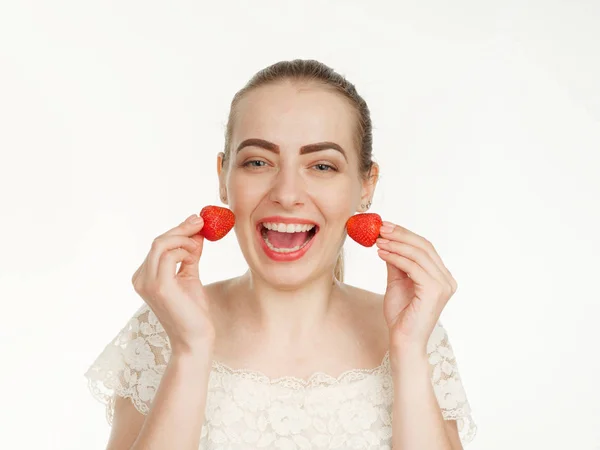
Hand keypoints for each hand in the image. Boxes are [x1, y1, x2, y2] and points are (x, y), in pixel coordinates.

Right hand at [131, 214, 215, 355]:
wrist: (195, 339)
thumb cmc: (193, 311)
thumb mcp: (190, 275)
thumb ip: (189, 254)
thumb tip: (197, 231)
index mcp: (144, 276)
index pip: (158, 245)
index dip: (178, 231)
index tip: (198, 222)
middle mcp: (140, 278)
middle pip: (159, 241)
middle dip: (182, 229)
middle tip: (202, 221)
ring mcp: (146, 283)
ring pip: (161, 245)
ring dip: (185, 239)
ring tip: (200, 245)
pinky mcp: (159, 287)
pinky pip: (169, 256)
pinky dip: (184, 251)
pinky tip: (194, 257)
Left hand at [376, 221, 457, 353]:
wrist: (403, 341)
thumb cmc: (401, 315)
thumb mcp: (397, 282)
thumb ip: (397, 263)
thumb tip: (387, 241)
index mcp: (441, 276)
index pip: (425, 247)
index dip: (405, 234)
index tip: (385, 226)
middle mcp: (447, 279)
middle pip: (424, 247)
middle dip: (400, 235)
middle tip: (380, 228)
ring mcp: (443, 285)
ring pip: (419, 255)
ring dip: (396, 244)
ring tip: (377, 240)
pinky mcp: (434, 291)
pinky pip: (413, 267)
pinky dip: (396, 257)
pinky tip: (381, 253)